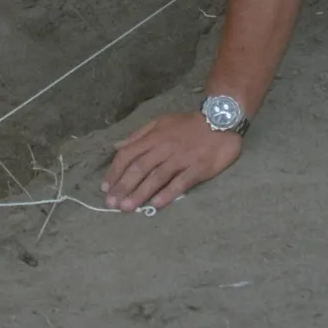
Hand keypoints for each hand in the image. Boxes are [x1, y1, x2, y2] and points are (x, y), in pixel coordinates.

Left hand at [101, 111, 242, 212]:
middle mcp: (164, 148)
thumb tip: (117, 146)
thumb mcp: (161, 123)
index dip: (115, 171)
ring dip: (140, 193)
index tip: (105, 188)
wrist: (221, 119)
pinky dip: (167, 194)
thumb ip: (139, 136)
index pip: (128, 154)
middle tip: (111, 204)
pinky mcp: (198, 168)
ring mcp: (181, 159)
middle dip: (123, 187)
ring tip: (127, 208)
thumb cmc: (188, 124)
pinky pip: (180, 182)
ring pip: (156, 177)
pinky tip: (156, 205)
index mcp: (154, 137)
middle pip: (139, 169)